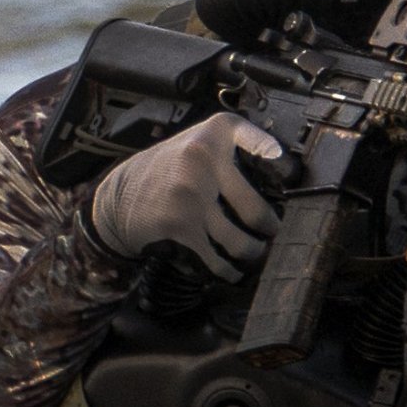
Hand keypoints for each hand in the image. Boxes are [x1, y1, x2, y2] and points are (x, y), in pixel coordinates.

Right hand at [87, 112, 291, 282]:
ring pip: (240, 242)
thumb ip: (236, 143)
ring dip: (252, 254)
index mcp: (213, 135)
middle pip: (259, 213)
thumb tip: (283, 164)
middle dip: (271, 231)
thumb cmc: (167, 170)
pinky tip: (232, 270)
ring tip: (255, 253)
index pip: (260, 143)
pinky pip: (217, 260)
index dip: (281, 162)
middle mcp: (202, 160)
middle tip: (272, 233)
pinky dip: (228, 270)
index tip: (288, 173)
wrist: (119, 197)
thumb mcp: (197, 140)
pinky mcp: (179, 226)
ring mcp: (190, 194)